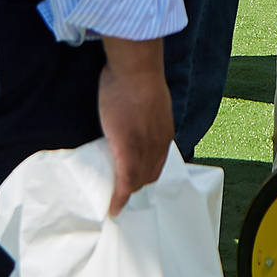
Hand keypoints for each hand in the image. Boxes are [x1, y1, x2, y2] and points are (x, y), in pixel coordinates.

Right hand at [98, 37, 174, 215]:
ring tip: (114, 201)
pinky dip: (119, 198)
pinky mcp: (129, 150)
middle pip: (150, 175)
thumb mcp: (147, 98)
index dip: (146, 174)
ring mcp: (145, 148)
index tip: (135, 181)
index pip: (158, 162)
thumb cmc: (137, 76)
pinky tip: (113, 207)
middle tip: (119, 193)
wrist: (136, 69)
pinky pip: (126, 182)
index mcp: (164, 131)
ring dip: (127, 193)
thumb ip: (144, 110)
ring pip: (139, 181)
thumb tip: (134, 110)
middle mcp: (160, 144)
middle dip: (136, 186)